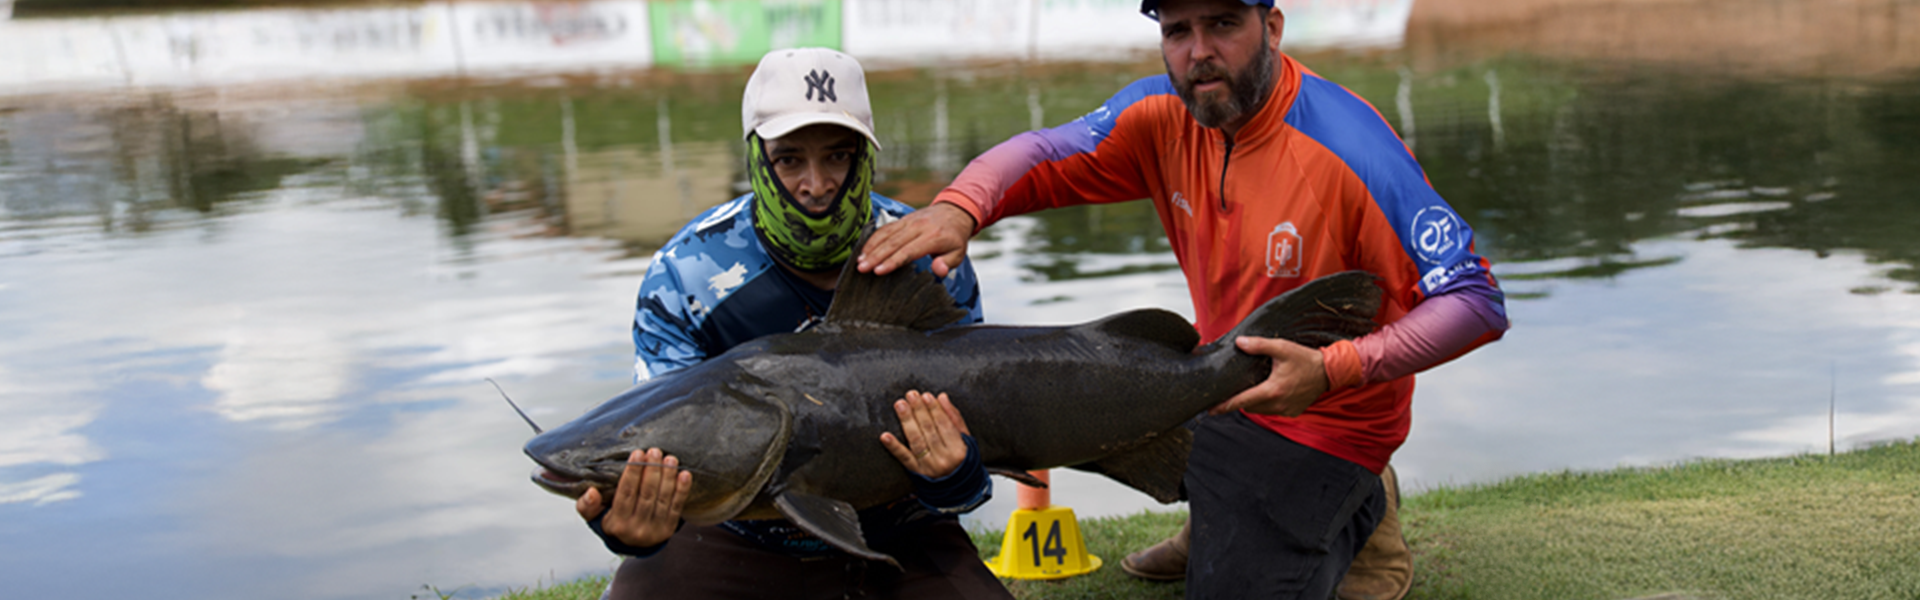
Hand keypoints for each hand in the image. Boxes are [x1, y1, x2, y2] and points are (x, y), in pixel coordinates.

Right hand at [575, 448, 691, 547]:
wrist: (632, 546)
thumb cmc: (612, 523)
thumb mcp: (594, 517)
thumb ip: (587, 505)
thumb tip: (591, 492)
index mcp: (617, 523)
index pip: (626, 494)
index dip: (632, 473)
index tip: (637, 453)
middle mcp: (637, 528)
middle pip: (646, 495)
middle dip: (652, 471)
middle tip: (655, 451)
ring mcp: (655, 529)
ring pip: (663, 499)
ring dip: (668, 477)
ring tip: (670, 459)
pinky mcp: (669, 528)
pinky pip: (677, 507)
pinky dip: (682, 490)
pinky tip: (685, 474)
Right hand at [857, 203, 975, 275]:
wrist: (955, 211)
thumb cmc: (955, 236)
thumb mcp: (958, 253)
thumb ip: (947, 263)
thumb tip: (938, 270)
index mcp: (933, 237)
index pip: (909, 251)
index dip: (892, 261)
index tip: (878, 271)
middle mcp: (918, 227)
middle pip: (893, 243)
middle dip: (876, 256)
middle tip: (862, 268)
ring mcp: (909, 221)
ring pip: (886, 234)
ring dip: (871, 247)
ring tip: (859, 261)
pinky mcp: (903, 219)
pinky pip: (886, 228)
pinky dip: (873, 238)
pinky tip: (864, 249)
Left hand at [879, 390, 971, 477]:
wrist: (959, 489)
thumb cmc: (963, 460)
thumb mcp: (966, 440)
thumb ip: (955, 418)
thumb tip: (942, 397)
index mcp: (959, 450)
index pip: (945, 425)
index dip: (934, 409)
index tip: (925, 396)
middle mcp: (944, 459)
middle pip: (929, 430)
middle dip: (919, 411)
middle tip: (910, 395)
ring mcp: (929, 467)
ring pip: (916, 440)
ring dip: (907, 421)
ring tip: (900, 405)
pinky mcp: (917, 472)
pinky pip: (904, 458)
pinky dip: (893, 447)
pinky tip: (885, 436)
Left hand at [1208, 336, 1329, 416]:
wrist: (1329, 371)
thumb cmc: (1305, 359)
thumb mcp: (1282, 348)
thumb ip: (1259, 345)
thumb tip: (1239, 342)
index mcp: (1273, 391)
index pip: (1242, 401)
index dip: (1225, 406)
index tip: (1210, 410)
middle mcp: (1278, 404)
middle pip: (1249, 407)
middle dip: (1240, 401)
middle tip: (1232, 391)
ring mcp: (1286, 410)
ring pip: (1260, 410)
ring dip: (1254, 402)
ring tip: (1252, 388)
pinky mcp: (1293, 412)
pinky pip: (1273, 411)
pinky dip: (1267, 404)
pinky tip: (1269, 391)